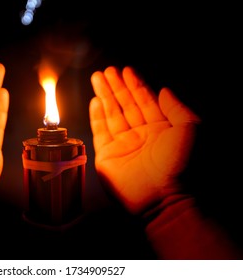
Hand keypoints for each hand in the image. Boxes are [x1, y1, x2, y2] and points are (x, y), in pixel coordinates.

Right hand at [89, 66, 199, 213]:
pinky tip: (96, 101)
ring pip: (112, 115)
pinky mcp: (108, 156)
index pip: (145, 100)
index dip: (136, 84)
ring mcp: (124, 145)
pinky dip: (97, 116)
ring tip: (98, 78)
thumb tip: (164, 90)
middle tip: (107, 71)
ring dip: (105, 96)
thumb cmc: (181, 164)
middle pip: (126, 105)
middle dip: (117, 87)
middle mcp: (142, 135)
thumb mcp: (190, 129)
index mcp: (162, 128)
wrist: (165, 198)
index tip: (127, 70)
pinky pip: (100, 132)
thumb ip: (176, 107)